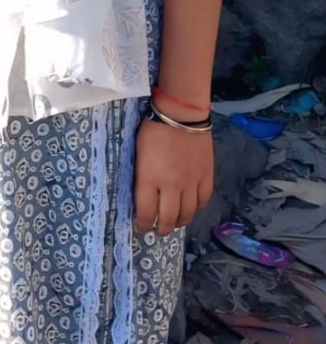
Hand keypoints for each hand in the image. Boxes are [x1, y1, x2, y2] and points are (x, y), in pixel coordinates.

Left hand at [133, 117, 213, 236]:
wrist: (181, 114)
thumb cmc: (153, 129)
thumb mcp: (137, 154)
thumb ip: (141, 177)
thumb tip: (141, 196)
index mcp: (149, 178)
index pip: (146, 213)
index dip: (142, 224)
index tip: (140, 226)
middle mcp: (170, 186)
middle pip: (168, 219)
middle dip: (161, 228)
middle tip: (157, 229)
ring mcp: (191, 182)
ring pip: (187, 214)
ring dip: (179, 222)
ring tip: (173, 223)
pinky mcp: (206, 176)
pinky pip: (203, 201)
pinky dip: (196, 208)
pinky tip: (190, 207)